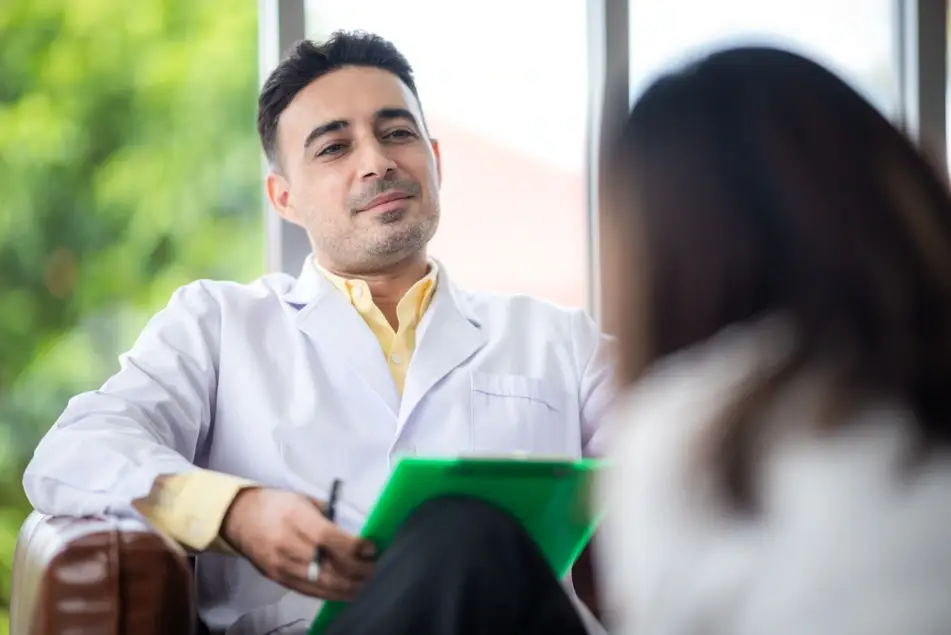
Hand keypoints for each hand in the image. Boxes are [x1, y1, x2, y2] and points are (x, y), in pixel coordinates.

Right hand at [221, 487, 375, 600]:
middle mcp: (287, 543)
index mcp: (295, 517)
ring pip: (319, 583)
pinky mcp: (277, 578)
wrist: (239, 519)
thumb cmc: (277, 505)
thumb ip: (328, 517)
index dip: (353, 547)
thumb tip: (355, 535)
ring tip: (364, 583)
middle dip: (355, 571)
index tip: (371, 549)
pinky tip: (346, 592)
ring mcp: (281, 564)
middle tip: (372, 568)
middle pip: (327, 565)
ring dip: (347, 587)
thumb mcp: (303, 500)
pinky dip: (330, 594)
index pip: (328, 538)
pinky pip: (308, 591)